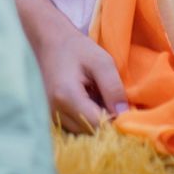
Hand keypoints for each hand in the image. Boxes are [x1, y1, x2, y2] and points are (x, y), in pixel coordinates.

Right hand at [28, 7, 128, 133]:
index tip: (124, 108)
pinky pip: (74, 126)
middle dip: (106, 121)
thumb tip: (124, 113)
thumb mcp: (101, 61)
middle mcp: (55, 110)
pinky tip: (89, 102)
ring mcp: (50, 114)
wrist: (49, 41)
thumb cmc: (76, 48)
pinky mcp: (51, 115)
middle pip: (90, 131)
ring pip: (82, 132)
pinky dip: (86, 119)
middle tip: (112, 101)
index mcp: (66, 96)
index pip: (97, 124)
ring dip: (96, 121)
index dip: (115, 120)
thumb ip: (113, 87)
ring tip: (99, 98)